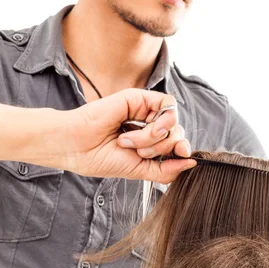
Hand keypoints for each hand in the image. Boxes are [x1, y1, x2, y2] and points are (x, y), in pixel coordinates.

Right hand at [55, 88, 195, 182]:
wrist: (77, 148)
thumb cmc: (100, 158)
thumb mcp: (140, 170)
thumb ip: (166, 169)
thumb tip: (191, 162)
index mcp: (147, 141)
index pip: (176, 142)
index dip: (183, 149)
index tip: (182, 156)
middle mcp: (147, 124)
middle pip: (177, 132)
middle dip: (163, 148)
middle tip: (139, 152)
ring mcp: (144, 110)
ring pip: (173, 121)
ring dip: (155, 138)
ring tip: (129, 141)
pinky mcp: (139, 97)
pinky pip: (167, 105)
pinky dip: (160, 122)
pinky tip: (144, 129)